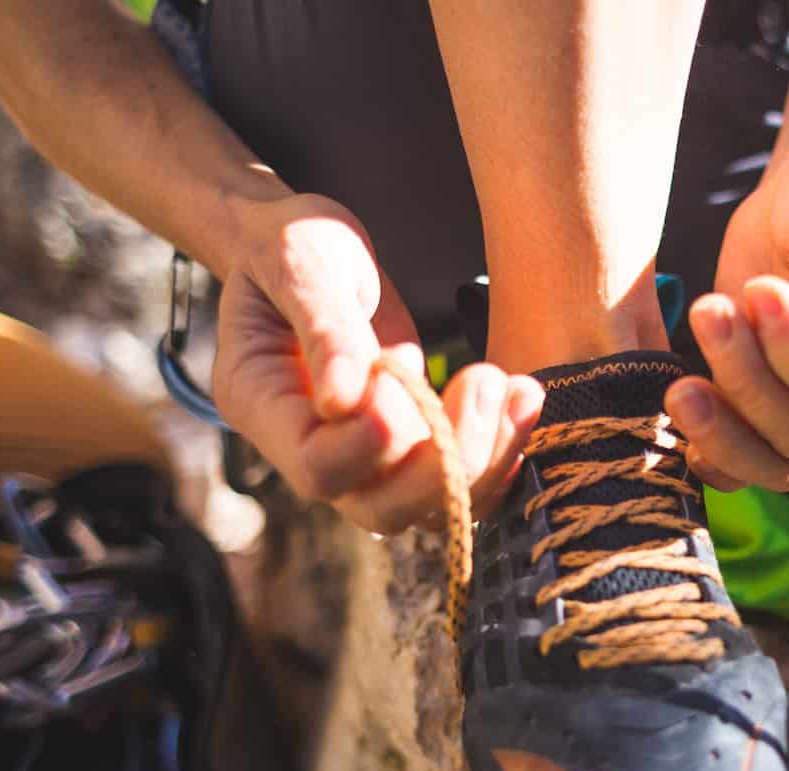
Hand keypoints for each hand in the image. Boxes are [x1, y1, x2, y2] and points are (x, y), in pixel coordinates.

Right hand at [213, 194, 543, 530]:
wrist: (315, 248)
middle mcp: (313, 450)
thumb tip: (345, 401)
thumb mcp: (302, 261)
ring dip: (487, 456)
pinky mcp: (413, 446)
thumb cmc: (293, 243)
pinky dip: (503, 451)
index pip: (318, 468)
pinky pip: (465, 483)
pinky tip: (523, 398)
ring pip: (432, 507)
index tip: (409, 369)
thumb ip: (325, 327)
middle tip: (481, 378)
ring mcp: (367, 458)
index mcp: (265, 407)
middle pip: (381, 509)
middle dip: (443, 461)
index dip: (370, 443)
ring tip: (518, 387)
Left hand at [664, 145, 788, 490]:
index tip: (760, 289)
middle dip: (752, 376)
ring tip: (681, 385)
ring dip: (723, 428)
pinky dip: (710, 457)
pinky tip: (680, 424)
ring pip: (773, 461)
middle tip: (711, 306)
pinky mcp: (758, 419)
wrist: (788, 202)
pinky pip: (740, 468)